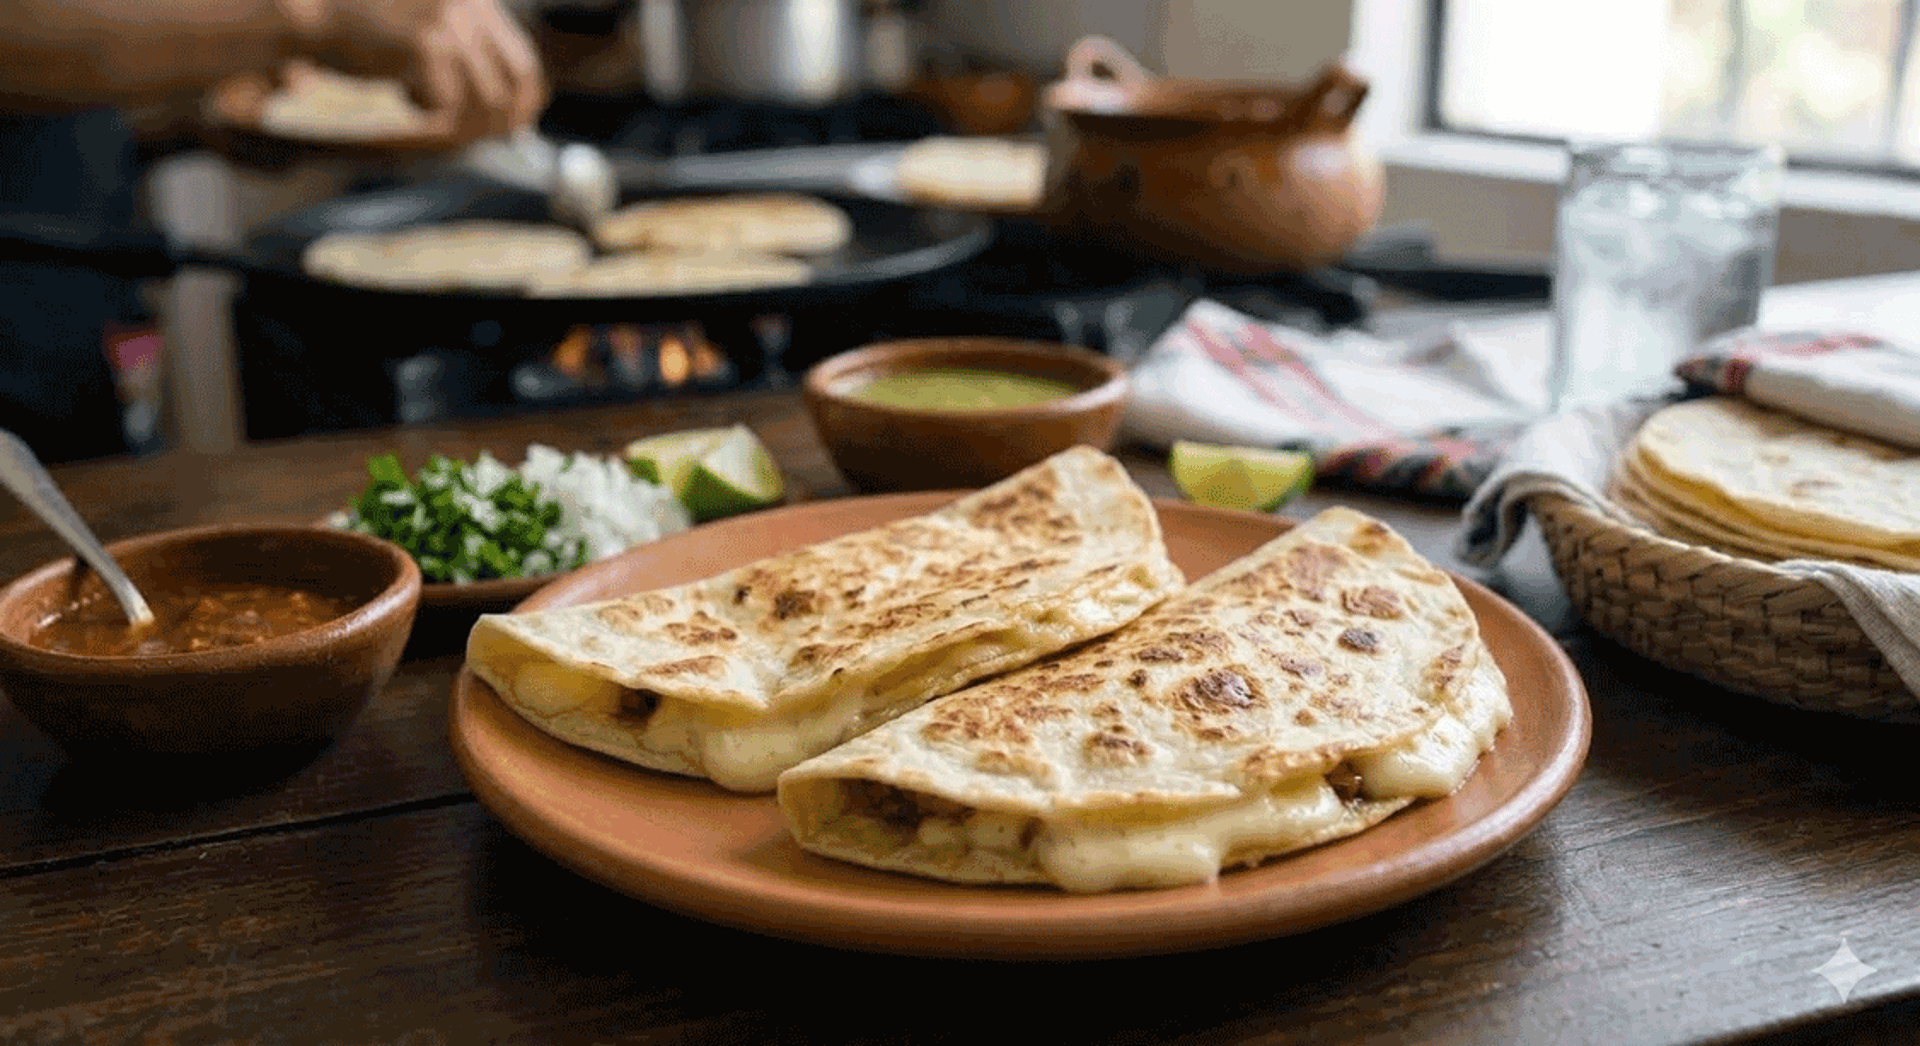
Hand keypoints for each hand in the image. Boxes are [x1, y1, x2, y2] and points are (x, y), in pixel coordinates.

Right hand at [299, 0, 546, 140]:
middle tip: (476, 136)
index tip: (514, 127)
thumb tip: (514, 106)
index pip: (524, 60)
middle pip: (515, 84)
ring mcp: (450, 21)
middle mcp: (469, 3)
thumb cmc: (363, 22)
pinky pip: (446, 103)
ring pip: (485, 99)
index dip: (523, 102)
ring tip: (423, 107)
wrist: (309, 8)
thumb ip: (472, 52)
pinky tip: (400, 91)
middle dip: (502, 121)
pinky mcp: (426, 43)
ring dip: (459, 119)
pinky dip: (424, 109)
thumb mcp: (432, 25)